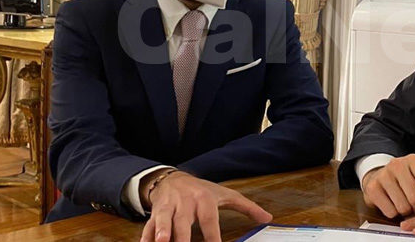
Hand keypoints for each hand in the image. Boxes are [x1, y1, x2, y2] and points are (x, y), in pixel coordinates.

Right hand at [139, 170, 271, 241]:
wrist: (173, 178)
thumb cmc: (202, 190)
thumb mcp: (226, 195)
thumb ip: (247, 207)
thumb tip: (268, 218)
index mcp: (204, 200)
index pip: (209, 221)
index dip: (213, 237)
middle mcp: (185, 203)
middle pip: (183, 223)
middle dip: (182, 238)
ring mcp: (168, 208)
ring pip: (163, 221)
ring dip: (161, 232)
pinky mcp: (155, 214)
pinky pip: (147, 227)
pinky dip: (146, 237)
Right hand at [361, 154, 414, 221]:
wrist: (379, 174)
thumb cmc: (404, 179)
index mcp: (413, 161)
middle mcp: (397, 165)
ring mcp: (383, 175)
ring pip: (403, 206)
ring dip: (406, 211)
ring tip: (404, 202)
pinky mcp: (372, 188)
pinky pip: (390, 211)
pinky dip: (394, 213)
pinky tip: (392, 203)